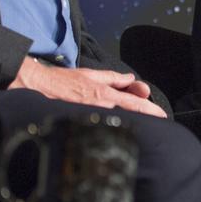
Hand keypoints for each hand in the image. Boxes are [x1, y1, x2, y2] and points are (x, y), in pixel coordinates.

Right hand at [9, 58, 165, 117]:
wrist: (39, 88)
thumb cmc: (62, 81)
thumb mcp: (91, 74)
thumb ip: (112, 78)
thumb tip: (129, 79)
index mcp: (104, 94)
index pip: (134, 104)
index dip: (150, 110)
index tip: (162, 116)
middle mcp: (100, 107)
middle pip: (129, 114)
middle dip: (143, 115)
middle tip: (155, 119)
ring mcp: (92, 116)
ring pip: (118, 120)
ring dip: (128, 120)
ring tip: (137, 121)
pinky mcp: (83, 122)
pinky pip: (103, 126)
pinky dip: (113, 125)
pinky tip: (116, 127)